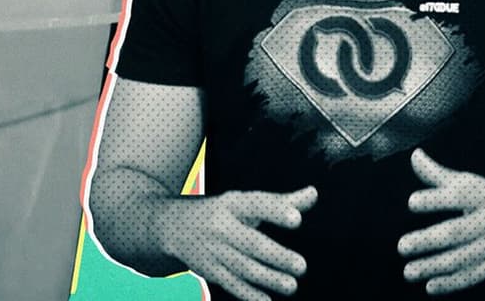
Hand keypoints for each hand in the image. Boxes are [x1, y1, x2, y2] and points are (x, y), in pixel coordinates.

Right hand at [158, 186, 316, 300]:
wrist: (171, 226)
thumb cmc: (220, 212)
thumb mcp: (244, 203)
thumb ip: (280, 202)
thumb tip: (313, 193)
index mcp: (232, 204)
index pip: (256, 204)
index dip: (275, 211)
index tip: (296, 218)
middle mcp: (221, 226)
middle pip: (250, 241)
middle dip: (276, 255)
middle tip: (301, 266)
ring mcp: (213, 250)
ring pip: (242, 266)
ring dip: (267, 277)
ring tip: (291, 285)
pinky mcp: (209, 270)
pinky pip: (230, 283)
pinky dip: (247, 294)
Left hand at [399, 149, 484, 294]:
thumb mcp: (474, 181)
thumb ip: (438, 173)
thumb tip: (414, 155)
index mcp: (481, 196)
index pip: (457, 196)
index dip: (435, 199)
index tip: (412, 202)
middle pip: (456, 232)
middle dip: (428, 240)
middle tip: (403, 246)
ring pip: (461, 258)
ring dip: (433, 267)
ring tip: (409, 271)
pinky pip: (472, 276)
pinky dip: (451, 283)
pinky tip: (430, 286)